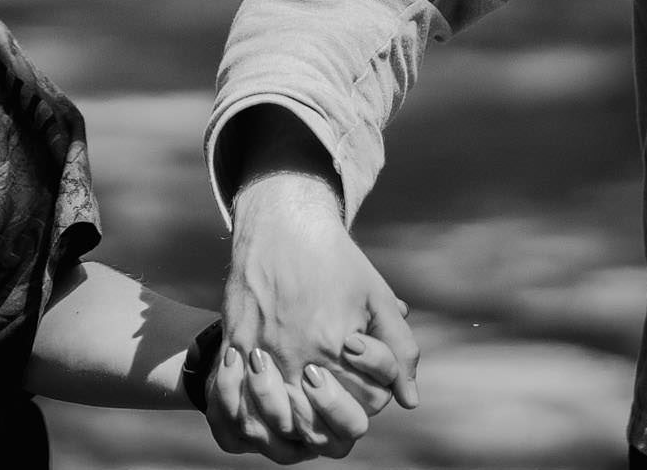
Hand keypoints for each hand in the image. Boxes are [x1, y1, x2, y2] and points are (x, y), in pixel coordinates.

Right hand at [203, 168, 419, 458]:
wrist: (284, 222)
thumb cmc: (336, 260)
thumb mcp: (378, 298)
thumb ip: (400, 349)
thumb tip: (409, 400)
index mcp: (338, 346)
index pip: (364, 406)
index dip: (370, 399)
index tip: (361, 377)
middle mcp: (299, 355)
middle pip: (320, 424)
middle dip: (333, 419)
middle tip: (333, 395)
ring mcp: (264, 352)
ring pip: (279, 419)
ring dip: (294, 422)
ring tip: (303, 403)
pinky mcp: (237, 343)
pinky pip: (243, 398)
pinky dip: (256, 410)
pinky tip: (269, 401)